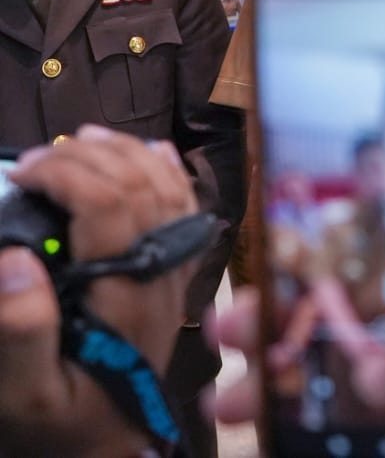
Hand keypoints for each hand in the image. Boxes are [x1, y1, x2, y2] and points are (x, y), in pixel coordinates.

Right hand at [0, 125, 200, 455]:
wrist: (108, 440)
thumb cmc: (62, 418)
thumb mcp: (25, 392)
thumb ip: (20, 330)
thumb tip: (15, 259)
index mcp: (125, 295)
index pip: (112, 206)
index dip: (67, 174)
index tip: (21, 172)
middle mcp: (160, 274)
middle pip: (141, 186)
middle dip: (88, 157)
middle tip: (36, 158)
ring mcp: (174, 270)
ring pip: (168, 189)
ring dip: (128, 153)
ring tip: (81, 140)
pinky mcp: (175, 273)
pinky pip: (184, 208)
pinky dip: (169, 171)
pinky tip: (151, 150)